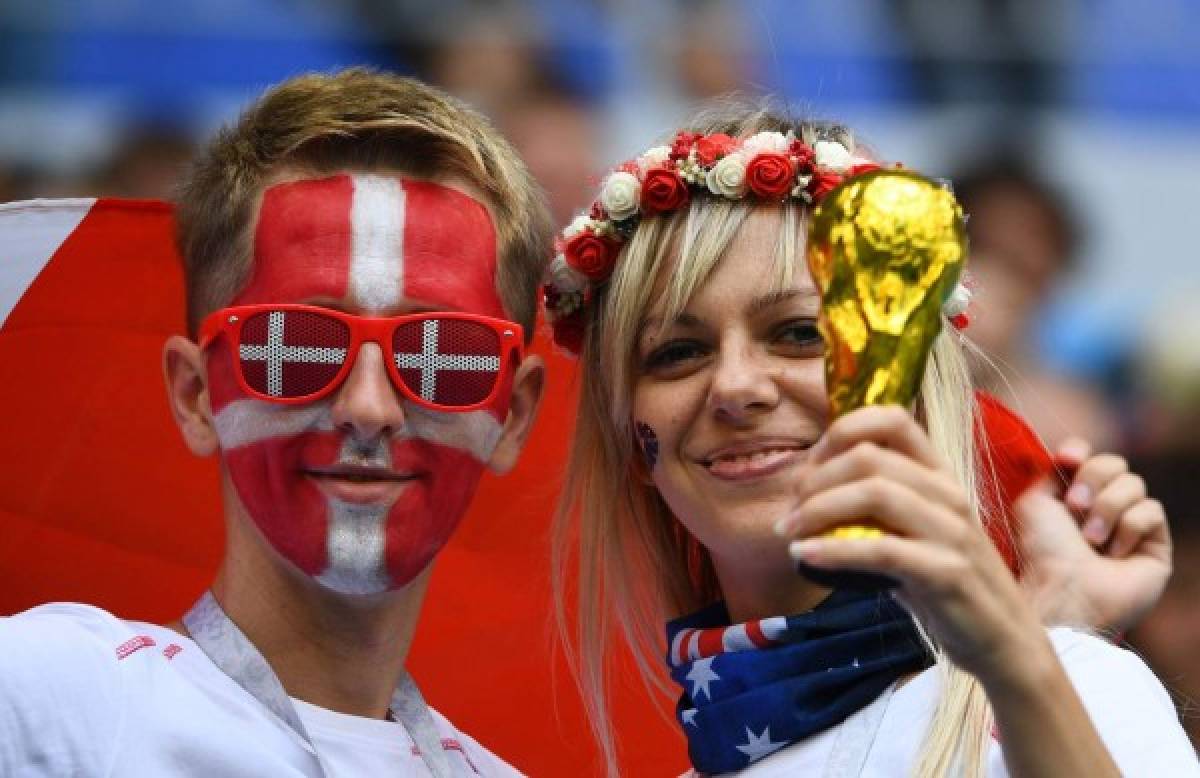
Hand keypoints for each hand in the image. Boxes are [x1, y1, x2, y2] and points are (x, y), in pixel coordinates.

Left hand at [777, 405, 1046, 684]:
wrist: (1004, 642)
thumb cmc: (947, 586)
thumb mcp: (913, 534)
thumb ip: (875, 510)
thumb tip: (808, 495)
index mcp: (940, 476)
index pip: (893, 419)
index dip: (842, 431)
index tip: (810, 466)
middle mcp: (949, 494)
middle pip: (869, 456)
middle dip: (816, 479)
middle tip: (790, 510)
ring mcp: (952, 531)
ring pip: (874, 493)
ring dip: (818, 510)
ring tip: (790, 531)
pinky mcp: (948, 572)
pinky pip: (882, 549)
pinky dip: (834, 550)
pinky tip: (805, 556)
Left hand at [1017, 438, 1171, 633]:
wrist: (1065, 591)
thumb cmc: (1042, 551)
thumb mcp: (1034, 503)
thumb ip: (1051, 472)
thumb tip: (1071, 453)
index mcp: (1070, 497)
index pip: (1087, 455)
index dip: (1079, 451)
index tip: (1067, 459)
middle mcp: (1101, 508)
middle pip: (1114, 463)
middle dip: (1092, 479)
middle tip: (1075, 508)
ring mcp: (1130, 526)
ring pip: (1134, 484)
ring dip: (1106, 509)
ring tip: (1091, 541)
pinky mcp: (1156, 545)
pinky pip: (1151, 510)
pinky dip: (1128, 529)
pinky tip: (1114, 555)